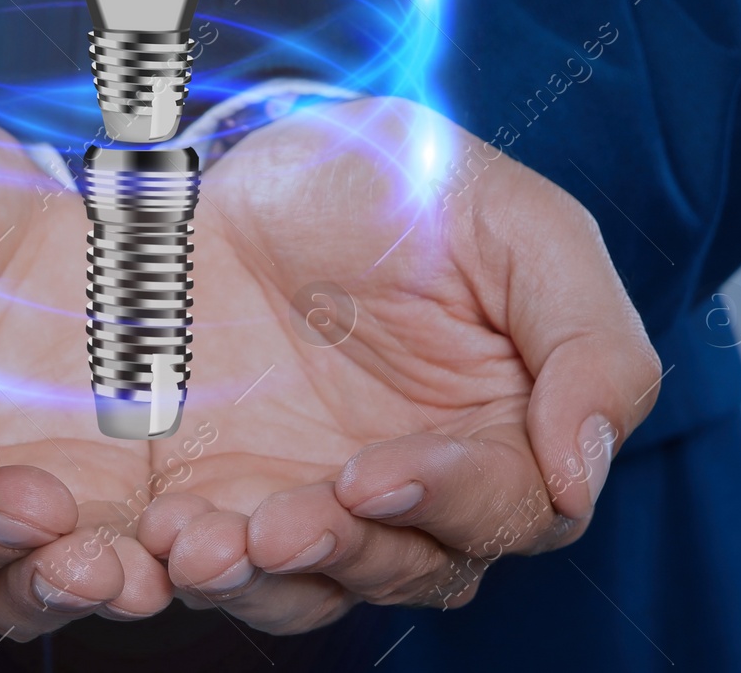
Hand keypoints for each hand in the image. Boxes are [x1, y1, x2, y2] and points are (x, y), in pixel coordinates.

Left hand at [132, 97, 661, 632]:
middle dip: (345, 552)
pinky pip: (212, 556)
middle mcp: (413, 482)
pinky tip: (153, 544)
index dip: (450, 499)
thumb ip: (587, 343)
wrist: (249, 156)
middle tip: (279, 527)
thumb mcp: (515, 223)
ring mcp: (313, 493)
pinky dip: (181, 566)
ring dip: (259, 580)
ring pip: (309, 585)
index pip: (509, 508)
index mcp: (504, 427)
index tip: (374, 470)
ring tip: (202, 550)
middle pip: (407, 566)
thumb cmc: (399, 180)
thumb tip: (581, 476)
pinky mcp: (219, 491)